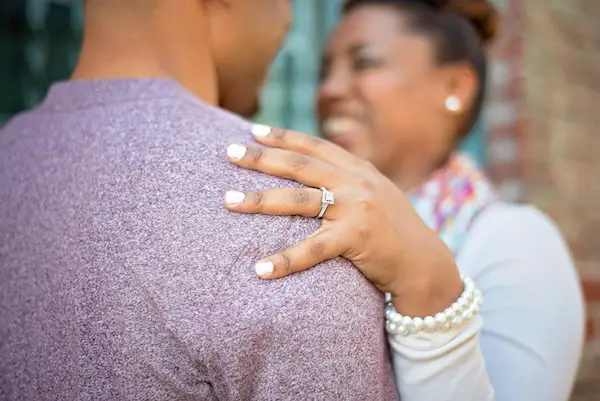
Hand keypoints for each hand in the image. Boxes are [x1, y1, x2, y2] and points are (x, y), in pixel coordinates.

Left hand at [224, 125, 461, 316]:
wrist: (424, 261)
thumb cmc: (393, 229)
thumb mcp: (375, 193)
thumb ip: (348, 180)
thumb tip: (312, 174)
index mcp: (357, 168)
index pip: (313, 146)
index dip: (282, 136)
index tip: (252, 131)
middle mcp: (355, 181)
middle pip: (298, 165)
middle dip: (260, 158)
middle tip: (229, 152)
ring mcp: (356, 207)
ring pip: (298, 200)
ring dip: (260, 200)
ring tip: (228, 201)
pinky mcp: (357, 237)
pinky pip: (313, 249)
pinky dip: (285, 260)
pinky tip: (260, 270)